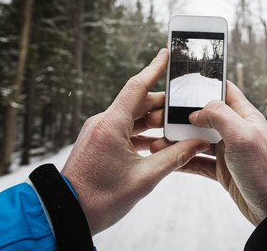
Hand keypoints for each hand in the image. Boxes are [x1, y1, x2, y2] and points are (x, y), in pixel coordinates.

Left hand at [61, 49, 209, 234]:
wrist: (68, 213)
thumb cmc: (100, 198)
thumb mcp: (145, 178)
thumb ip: (175, 157)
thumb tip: (198, 144)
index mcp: (111, 124)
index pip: (137, 87)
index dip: (154, 68)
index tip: (166, 53)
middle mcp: (103, 122)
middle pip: (138, 102)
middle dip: (162, 105)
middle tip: (184, 108)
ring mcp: (99, 131)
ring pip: (132, 116)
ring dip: (152, 121)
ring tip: (174, 128)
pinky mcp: (98, 140)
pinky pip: (124, 128)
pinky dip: (141, 132)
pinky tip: (157, 143)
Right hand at [152, 81, 266, 225]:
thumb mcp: (243, 136)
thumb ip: (220, 115)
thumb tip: (196, 111)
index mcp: (244, 116)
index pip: (224, 90)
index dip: (204, 84)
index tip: (180, 84)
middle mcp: (235, 131)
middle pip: (204, 116)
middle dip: (181, 115)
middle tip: (157, 118)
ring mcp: (228, 152)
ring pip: (197, 140)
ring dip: (177, 140)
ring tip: (155, 141)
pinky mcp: (223, 171)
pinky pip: (198, 161)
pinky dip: (183, 160)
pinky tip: (167, 159)